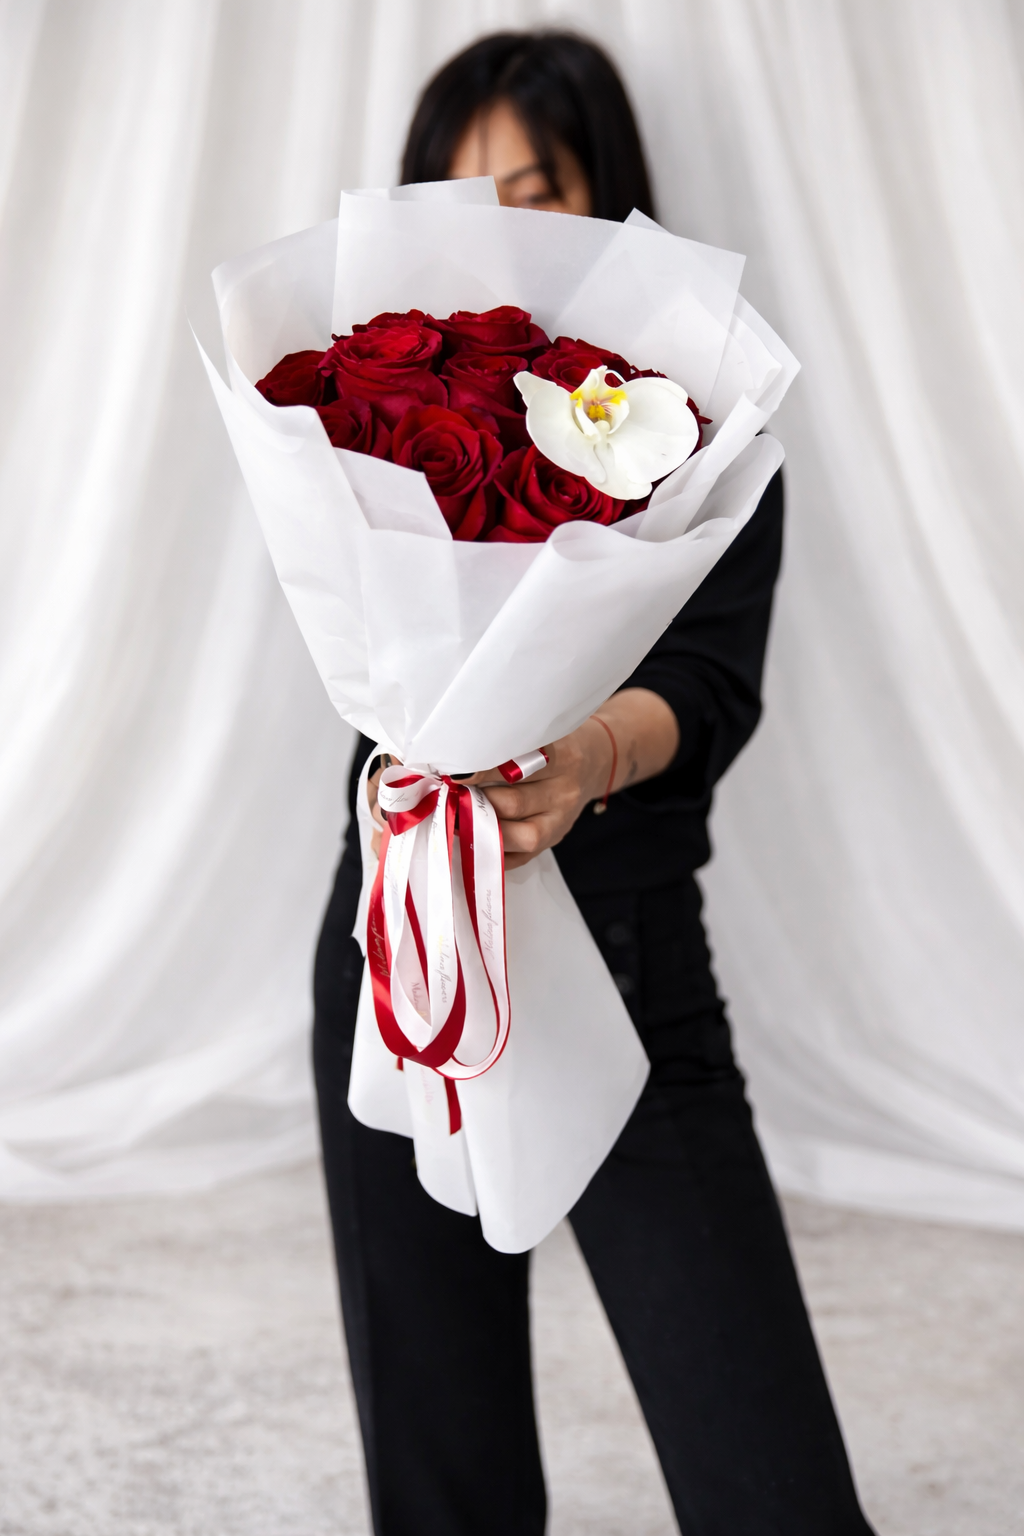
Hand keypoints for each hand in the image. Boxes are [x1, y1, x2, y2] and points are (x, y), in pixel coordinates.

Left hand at [469, 687, 678, 869]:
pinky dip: (492, 850)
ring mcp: (559, 823)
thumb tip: (457, 760)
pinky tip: (472, 837)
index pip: (520, 767)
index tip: (456, 772)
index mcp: (563, 759)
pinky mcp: (551, 843)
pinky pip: (518, 858)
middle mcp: (564, 793)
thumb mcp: (539, 737)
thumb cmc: (553, 747)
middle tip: (447, 794)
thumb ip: (508, 747)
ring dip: (481, 828)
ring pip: (517, 835)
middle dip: (475, 801)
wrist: (592, 764)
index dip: (484, 772)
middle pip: (513, 804)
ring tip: (455, 815)